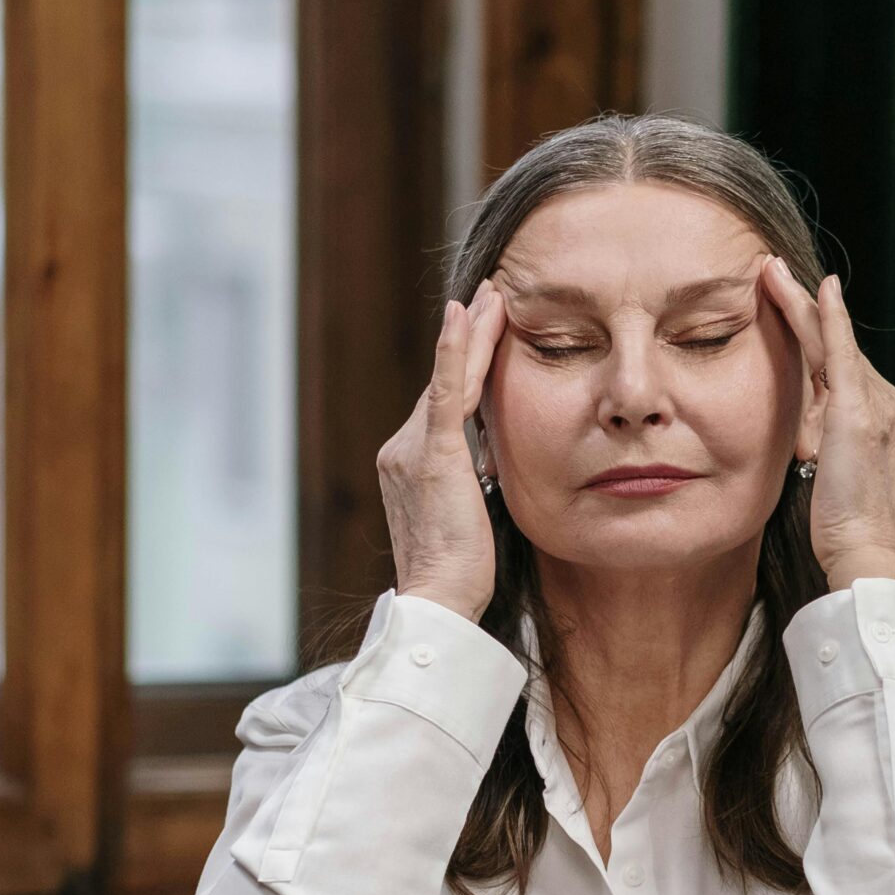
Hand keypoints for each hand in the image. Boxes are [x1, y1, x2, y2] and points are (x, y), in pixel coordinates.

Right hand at [376, 283, 507, 622]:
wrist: (440, 600)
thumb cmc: (460, 575)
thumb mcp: (468, 518)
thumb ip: (472, 484)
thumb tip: (491, 467)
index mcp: (409, 465)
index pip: (444, 405)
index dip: (463, 366)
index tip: (481, 329)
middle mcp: (401, 450)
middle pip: (445, 384)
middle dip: (469, 338)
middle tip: (490, 294)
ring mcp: (412, 450)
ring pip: (449, 381)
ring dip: (474, 334)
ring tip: (494, 296)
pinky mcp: (434, 454)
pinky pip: (446, 392)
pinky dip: (455, 350)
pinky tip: (464, 314)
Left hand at [759, 257, 894, 591]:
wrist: (868, 558)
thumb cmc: (845, 536)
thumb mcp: (830, 482)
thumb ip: (820, 449)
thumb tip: (797, 438)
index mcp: (886, 424)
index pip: (842, 372)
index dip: (817, 338)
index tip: (794, 310)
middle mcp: (891, 406)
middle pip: (838, 351)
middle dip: (807, 310)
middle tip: (774, 273)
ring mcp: (879, 406)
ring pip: (831, 347)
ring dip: (800, 308)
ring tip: (770, 274)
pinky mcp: (859, 412)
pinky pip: (839, 353)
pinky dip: (827, 318)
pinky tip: (815, 288)